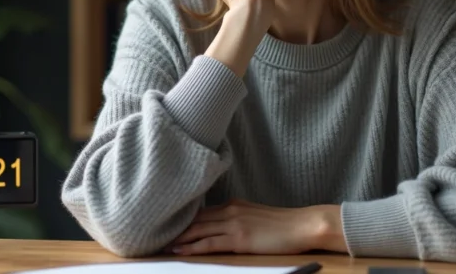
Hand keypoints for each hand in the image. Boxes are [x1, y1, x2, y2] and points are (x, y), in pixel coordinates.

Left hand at [166, 198, 339, 255]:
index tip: (165, 224)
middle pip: (194, 220)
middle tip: (153, 234)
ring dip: (178, 238)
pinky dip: (192, 247)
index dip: (182, 219)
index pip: (201, 212)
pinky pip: (209, 243)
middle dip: (174, 228)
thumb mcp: (255, 215)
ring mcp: (234, 223)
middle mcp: (230, 210)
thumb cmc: (283, 224)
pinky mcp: (239, 238)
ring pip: (197, 230)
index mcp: (233, 204)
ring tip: (160, 244)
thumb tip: (219, 226)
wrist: (302, 225)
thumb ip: (236, 217)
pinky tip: (179, 250)